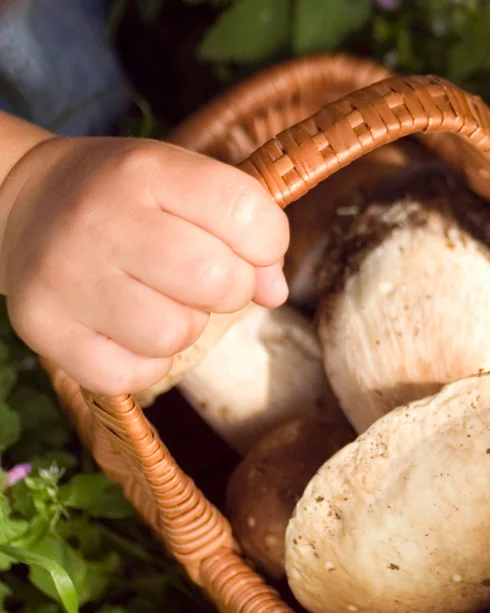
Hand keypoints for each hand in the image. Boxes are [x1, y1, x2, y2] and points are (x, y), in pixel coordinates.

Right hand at [0, 131, 289, 395]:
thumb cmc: (127, 199)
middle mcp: (100, 219)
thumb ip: (246, 226)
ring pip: (176, 335)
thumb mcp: (185, 185)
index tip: (246, 246)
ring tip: (157, 299)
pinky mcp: (43, 327)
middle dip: (228, 289)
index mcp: (146, 171)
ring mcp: (66, 276)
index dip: (267, 242)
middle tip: (200, 278)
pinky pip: (134, 374)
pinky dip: (144, 362)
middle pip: (219, 281)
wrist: (22, 202)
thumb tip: (274, 292)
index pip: (248, 214)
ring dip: (184, 327)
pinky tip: (125, 328)